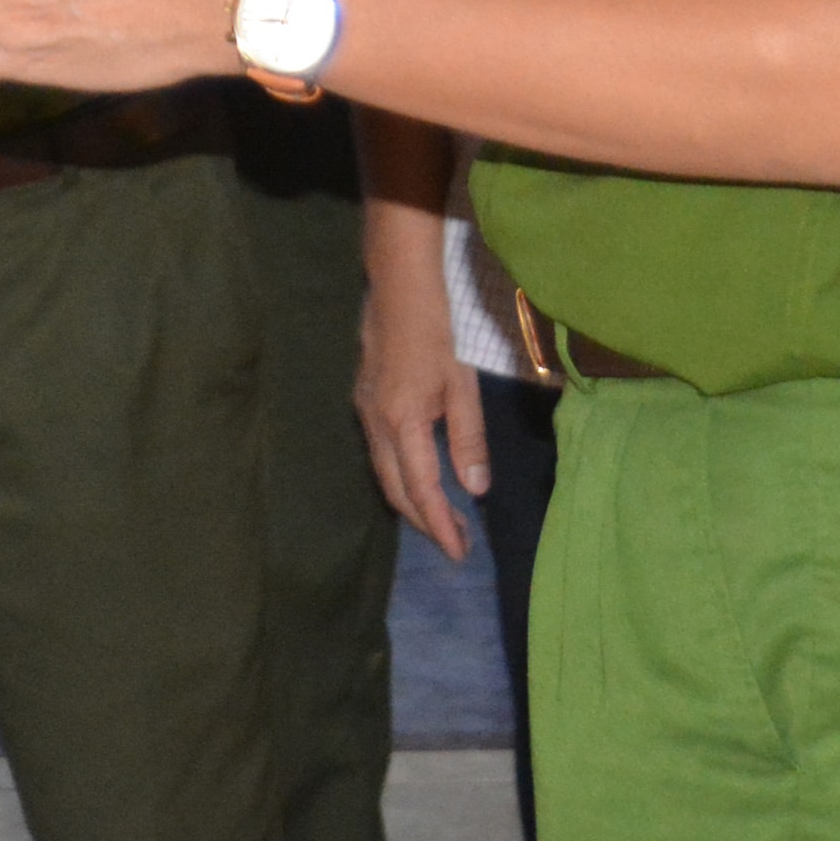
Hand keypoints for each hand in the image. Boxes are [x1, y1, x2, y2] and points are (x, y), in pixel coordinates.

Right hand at [355, 262, 485, 559]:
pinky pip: (381, 454)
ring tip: (445, 518)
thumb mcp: (461, 386)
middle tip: (455, 544)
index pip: (420, 488)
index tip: (459, 551)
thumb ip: (467, 439)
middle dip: (424, 521)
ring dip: (413, 501)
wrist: (397, 289)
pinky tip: (423, 478)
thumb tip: (475, 489)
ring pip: (385, 473)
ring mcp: (365, 413)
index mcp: (402, 421)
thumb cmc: (437, 332)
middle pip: (395, 489)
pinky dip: (402, 477)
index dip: (439, 523)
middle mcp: (376, 424)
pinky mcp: (364, 403)